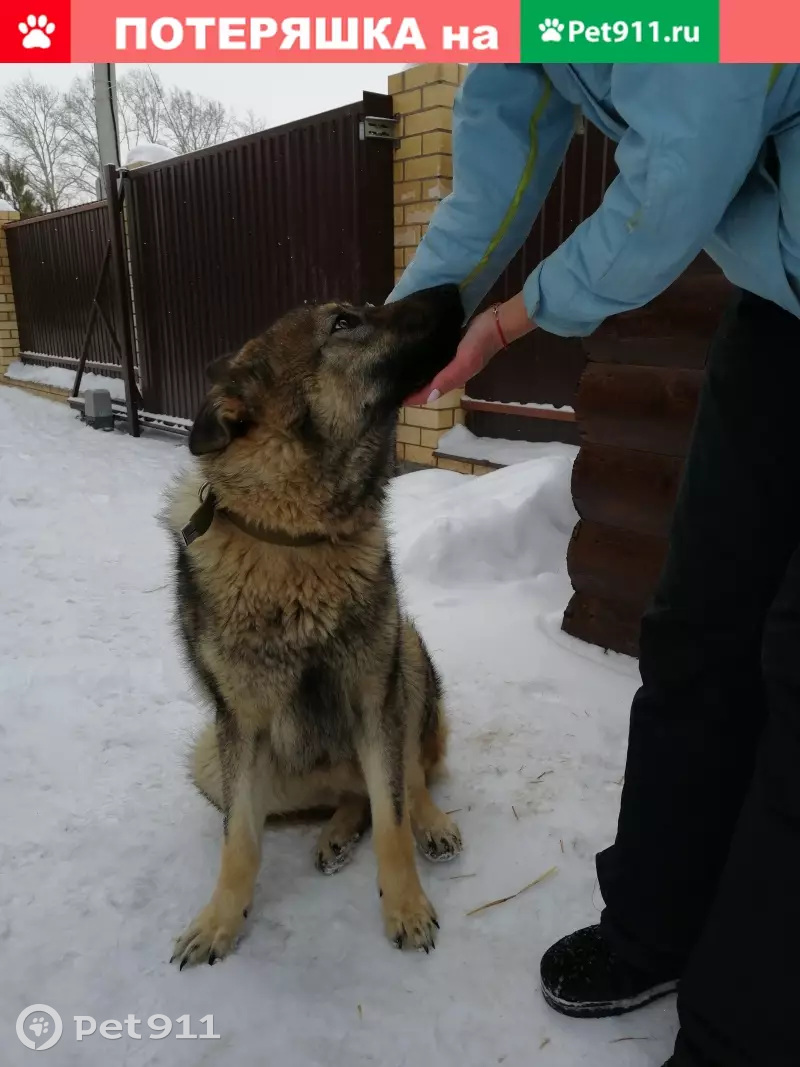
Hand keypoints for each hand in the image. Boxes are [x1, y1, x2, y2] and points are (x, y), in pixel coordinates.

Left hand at [405, 292, 535, 405]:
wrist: (498, 321)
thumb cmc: (480, 342)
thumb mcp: (464, 361)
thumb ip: (447, 378)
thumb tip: (429, 397)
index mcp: (453, 379)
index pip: (428, 394)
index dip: (412, 398)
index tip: (394, 398)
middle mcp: (451, 373)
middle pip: (428, 387)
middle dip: (411, 389)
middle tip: (391, 386)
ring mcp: (453, 362)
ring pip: (430, 375)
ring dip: (416, 376)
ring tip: (397, 373)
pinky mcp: (452, 350)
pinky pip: (434, 360)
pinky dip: (423, 362)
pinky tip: (414, 357)